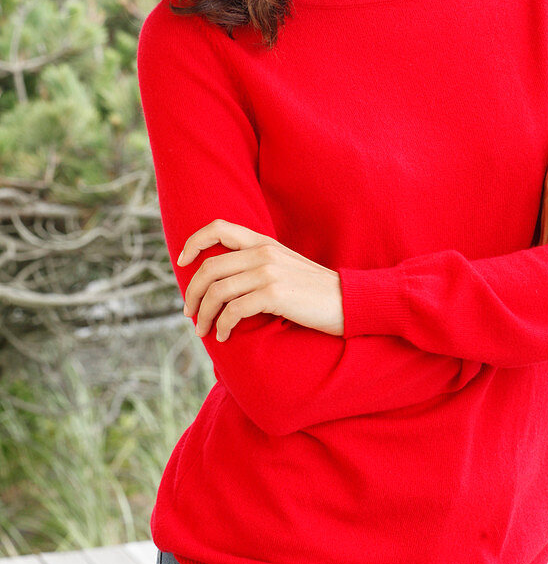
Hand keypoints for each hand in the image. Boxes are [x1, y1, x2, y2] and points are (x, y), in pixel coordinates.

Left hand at [178, 220, 344, 339]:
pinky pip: (234, 310)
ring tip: (203, 330)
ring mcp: (268, 272)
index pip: (218, 227)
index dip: (193, 242)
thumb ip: (258, 264)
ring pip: (217, 292)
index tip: (182, 262)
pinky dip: (223, 326)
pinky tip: (224, 336)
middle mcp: (263, 253)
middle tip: (189, 313)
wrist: (348, 300)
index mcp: (263, 242)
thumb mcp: (285, 266)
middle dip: (192, 293)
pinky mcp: (274, 295)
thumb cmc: (314, 290)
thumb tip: (225, 282)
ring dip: (204, 314)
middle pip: (209, 268)